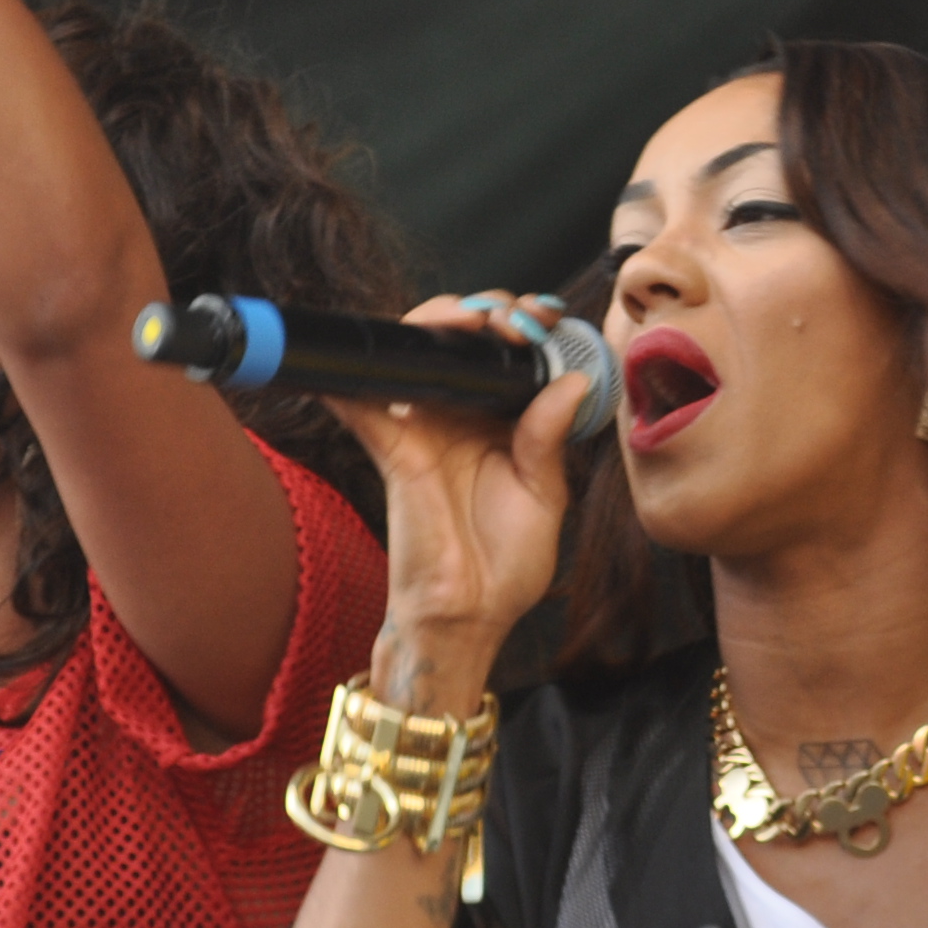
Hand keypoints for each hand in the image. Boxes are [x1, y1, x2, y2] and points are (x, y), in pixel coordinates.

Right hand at [343, 292, 584, 706]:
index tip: (549, 318)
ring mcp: (420, 426)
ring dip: (443, 319)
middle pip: (458, 338)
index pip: (504, 353)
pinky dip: (356, 370)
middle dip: (490, 311)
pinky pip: (362, 399)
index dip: (525, 323)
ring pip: (415, 349)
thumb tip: (571, 381)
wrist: (470, 616)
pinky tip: (380, 345)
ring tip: (480, 323)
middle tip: (519, 321)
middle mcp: (456, 416)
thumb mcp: (545, 494)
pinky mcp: (393, 448)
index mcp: (497, 422)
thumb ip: (551, 436)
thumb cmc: (505, 565)